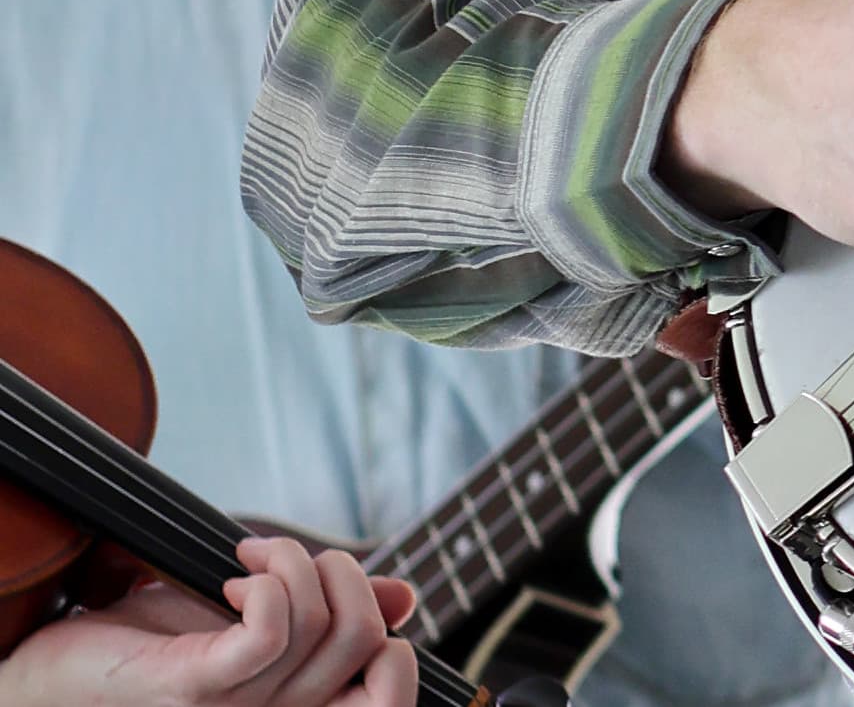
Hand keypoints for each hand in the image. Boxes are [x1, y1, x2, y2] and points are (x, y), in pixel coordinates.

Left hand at [0, 540, 415, 706]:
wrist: (54, 665)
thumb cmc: (150, 644)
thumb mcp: (254, 618)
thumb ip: (326, 611)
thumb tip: (403, 599)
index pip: (391, 696)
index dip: (397, 645)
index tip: (350, 597)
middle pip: (367, 638)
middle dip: (343, 571)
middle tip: (285, 557)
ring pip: (322, 624)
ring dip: (292, 560)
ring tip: (247, 560)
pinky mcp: (196, 688)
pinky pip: (269, 632)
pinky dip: (268, 582)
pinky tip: (231, 579)